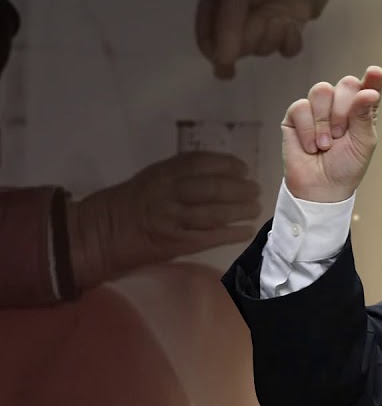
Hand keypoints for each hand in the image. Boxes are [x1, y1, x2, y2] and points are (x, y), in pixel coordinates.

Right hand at [68, 152, 260, 289]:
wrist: (102, 233)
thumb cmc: (131, 203)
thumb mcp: (152, 178)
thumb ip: (180, 174)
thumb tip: (221, 173)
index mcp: (161, 174)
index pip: (200, 163)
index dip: (226, 164)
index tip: (243, 169)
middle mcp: (167, 194)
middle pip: (212, 188)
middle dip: (239, 189)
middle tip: (255, 190)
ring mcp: (171, 219)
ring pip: (213, 213)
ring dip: (239, 211)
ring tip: (255, 209)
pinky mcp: (175, 242)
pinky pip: (209, 237)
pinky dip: (231, 234)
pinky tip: (246, 231)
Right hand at [195, 0, 313, 77]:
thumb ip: (226, 26)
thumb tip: (223, 60)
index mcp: (215, 15)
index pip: (210, 45)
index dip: (218, 55)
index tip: (228, 64)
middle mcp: (237, 27)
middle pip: (239, 51)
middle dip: (251, 37)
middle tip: (260, 16)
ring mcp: (262, 31)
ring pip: (263, 50)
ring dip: (272, 35)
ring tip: (277, 14)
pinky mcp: (285, 33)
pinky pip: (287, 51)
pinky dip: (290, 41)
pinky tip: (290, 25)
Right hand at [282, 66, 381, 202]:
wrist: (321, 188)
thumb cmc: (346, 167)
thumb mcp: (363, 143)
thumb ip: (365, 116)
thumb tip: (368, 91)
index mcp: (362, 110)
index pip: (369, 87)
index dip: (373, 78)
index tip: (375, 72)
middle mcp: (340, 105)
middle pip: (346, 84)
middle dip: (344, 110)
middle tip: (341, 135)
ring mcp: (317, 109)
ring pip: (321, 90)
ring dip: (325, 121)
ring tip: (326, 144)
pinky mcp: (295, 116)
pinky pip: (300, 106)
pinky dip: (308, 130)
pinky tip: (312, 146)